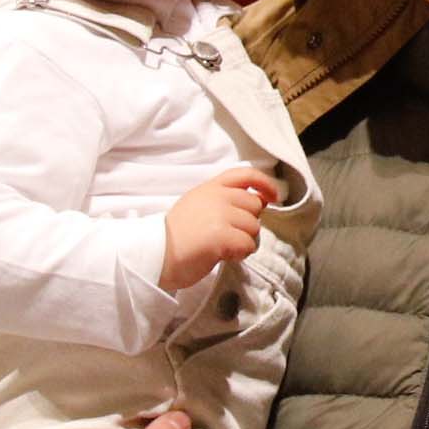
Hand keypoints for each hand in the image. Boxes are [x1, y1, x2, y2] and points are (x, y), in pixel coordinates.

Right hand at [160, 166, 277, 291]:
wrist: (155, 254)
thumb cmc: (175, 236)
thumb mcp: (197, 205)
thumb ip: (224, 200)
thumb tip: (259, 201)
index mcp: (210, 187)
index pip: (245, 174)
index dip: (265, 183)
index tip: (274, 196)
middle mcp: (217, 196)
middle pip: (255, 206)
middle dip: (247, 224)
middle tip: (228, 236)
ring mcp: (219, 214)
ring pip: (254, 228)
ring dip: (243, 241)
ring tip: (222, 247)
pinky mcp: (221, 235)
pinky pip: (248, 244)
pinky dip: (240, 254)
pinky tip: (223, 255)